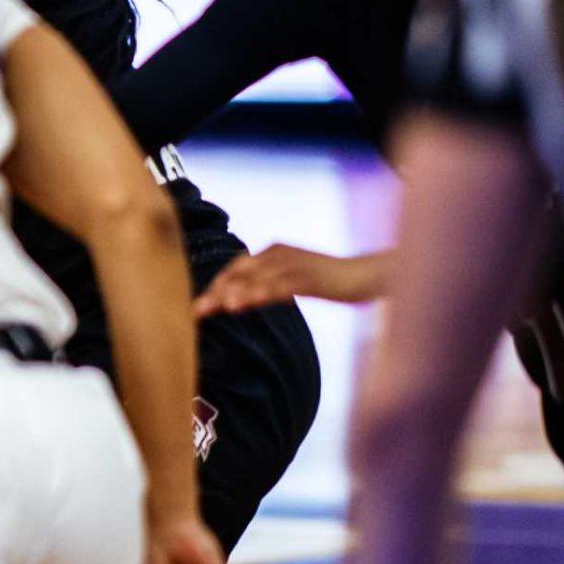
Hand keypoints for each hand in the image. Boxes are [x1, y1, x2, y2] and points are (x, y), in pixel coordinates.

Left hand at [195, 245, 384, 317]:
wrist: (366, 276)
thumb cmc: (329, 281)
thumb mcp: (291, 280)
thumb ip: (266, 286)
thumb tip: (239, 299)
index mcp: (272, 252)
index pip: (236, 269)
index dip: (217, 286)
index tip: (200, 306)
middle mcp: (278, 253)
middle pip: (239, 271)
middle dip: (217, 290)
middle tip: (197, 310)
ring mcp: (294, 264)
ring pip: (256, 278)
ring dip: (233, 293)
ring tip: (214, 308)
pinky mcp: (309, 277)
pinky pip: (279, 286)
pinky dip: (259, 294)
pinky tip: (243, 305)